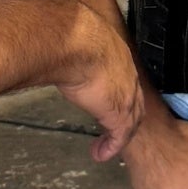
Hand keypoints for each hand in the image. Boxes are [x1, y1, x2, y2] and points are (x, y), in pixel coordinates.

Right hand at [53, 11, 152, 156]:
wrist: (75, 42)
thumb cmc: (68, 34)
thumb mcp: (73, 37)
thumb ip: (70, 44)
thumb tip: (52, 41)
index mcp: (117, 54)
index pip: (125, 77)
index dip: (119, 91)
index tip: (108, 100)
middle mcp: (128, 74)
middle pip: (135, 100)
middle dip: (127, 115)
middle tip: (115, 128)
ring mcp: (127, 95)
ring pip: (130, 120)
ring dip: (119, 134)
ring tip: (107, 145)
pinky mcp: (119, 114)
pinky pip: (120, 136)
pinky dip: (111, 147)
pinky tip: (100, 154)